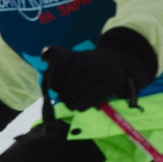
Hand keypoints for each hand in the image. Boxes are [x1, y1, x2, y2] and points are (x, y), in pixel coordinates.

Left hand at [39, 27, 159, 111]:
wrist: (117, 65)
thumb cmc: (90, 67)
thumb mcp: (74, 58)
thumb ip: (57, 57)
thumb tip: (44, 57)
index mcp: (74, 55)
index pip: (55, 69)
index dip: (52, 81)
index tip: (55, 87)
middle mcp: (85, 61)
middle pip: (65, 85)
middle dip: (63, 95)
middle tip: (65, 99)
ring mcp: (96, 72)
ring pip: (74, 94)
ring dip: (70, 103)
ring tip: (72, 104)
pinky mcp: (106, 85)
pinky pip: (84, 101)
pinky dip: (80, 106)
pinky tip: (80, 105)